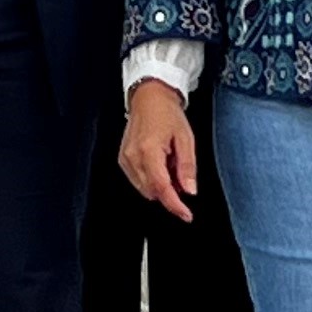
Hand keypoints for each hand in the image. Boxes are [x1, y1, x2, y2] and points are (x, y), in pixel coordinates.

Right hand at [121, 81, 201, 221]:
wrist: (149, 97)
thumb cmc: (167, 113)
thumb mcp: (186, 138)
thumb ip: (187, 166)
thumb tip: (189, 190)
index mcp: (149, 150)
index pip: (162, 188)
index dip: (175, 205)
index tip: (186, 215)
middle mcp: (133, 156)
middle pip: (152, 191)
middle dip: (170, 192)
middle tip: (182, 175)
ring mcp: (125, 159)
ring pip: (145, 189)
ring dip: (160, 186)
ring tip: (170, 163)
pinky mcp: (122, 160)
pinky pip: (138, 180)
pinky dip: (151, 179)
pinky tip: (159, 163)